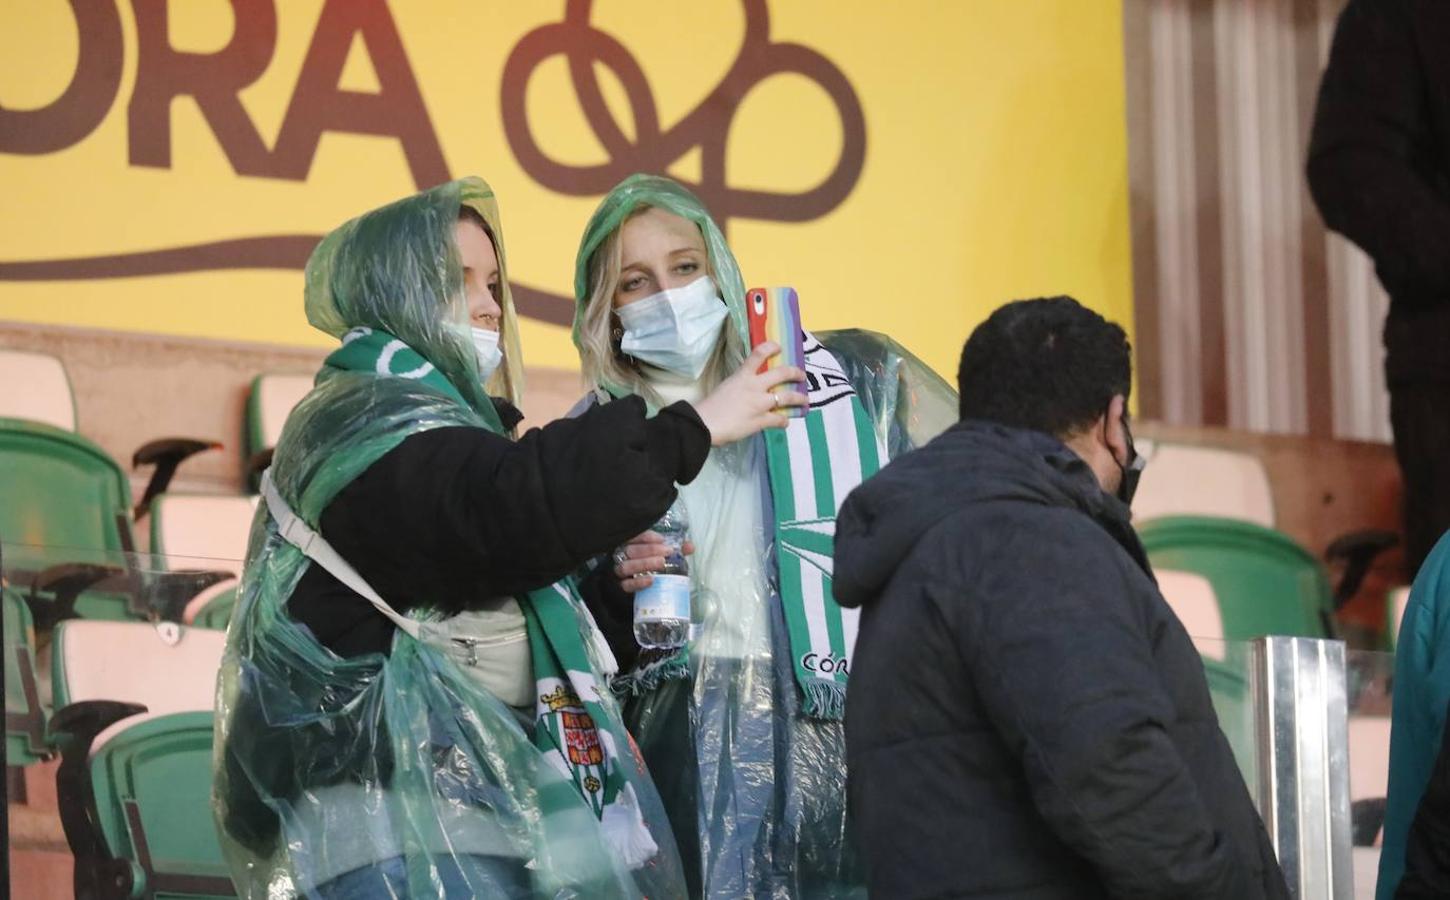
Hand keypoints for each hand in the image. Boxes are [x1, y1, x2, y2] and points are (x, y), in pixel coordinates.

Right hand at [612, 531, 695, 593]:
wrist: (644, 590)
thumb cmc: (654, 567)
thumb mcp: (665, 557)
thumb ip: (677, 550)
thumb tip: (690, 546)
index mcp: (631, 545)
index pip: (634, 536)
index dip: (647, 537)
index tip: (662, 540)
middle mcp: (622, 557)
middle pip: (630, 550)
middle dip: (650, 550)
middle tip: (667, 552)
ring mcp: (620, 572)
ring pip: (626, 566)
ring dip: (644, 564)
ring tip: (661, 563)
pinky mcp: (622, 587)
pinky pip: (626, 585)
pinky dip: (638, 582)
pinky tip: (651, 580)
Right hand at [691, 342, 807, 445]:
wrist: (705, 424)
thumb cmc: (709, 406)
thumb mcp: (725, 387)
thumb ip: (738, 386)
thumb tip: (746, 392)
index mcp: (742, 375)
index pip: (759, 354)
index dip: (771, 347)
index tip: (778, 347)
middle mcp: (755, 386)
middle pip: (782, 373)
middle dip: (795, 373)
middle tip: (801, 375)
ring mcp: (761, 403)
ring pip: (787, 397)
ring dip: (799, 398)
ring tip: (804, 399)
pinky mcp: (762, 420)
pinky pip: (779, 419)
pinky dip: (783, 421)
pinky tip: (785, 422)